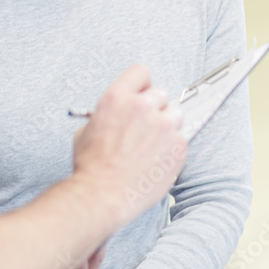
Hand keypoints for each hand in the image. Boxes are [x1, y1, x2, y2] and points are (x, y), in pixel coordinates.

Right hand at [72, 65, 186, 226]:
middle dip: (155, 108)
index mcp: (117, 97)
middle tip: (146, 127)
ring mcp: (163, 125)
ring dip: (167, 126)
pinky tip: (157, 161)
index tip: (142, 94)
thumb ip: (107, 114)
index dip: (142, 84)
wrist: (101, 195)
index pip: (141, 72)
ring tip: (152, 146)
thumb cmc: (91, 167)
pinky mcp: (178, 146)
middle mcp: (142, 106)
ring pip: (175, 114)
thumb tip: (118, 113)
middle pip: (161, 94)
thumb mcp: (86, 129)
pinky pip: (182, 138)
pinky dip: (172, 149)